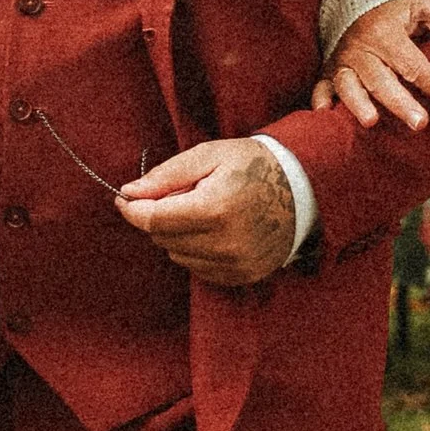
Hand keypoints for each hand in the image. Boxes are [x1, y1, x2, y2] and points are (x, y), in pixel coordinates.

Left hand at [118, 138, 298, 286]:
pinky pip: (198, 269)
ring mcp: (236, 264)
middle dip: (162, 216)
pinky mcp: (243, 276)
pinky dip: (198, 250)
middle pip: (163, 238)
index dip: (133, 209)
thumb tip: (129, 192)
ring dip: (180, 235)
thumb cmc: (253, 165)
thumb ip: (166, 175)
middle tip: (184, 195)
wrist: (303, 188)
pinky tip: (216, 230)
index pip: (154, 220)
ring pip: (178, 255)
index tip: (126, 198)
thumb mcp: (209, 155)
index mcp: (215, 208)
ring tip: (205, 211)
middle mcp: (226, 243)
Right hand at [312, 0, 429, 130]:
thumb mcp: (426, 4)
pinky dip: (320, 101)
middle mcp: (363, 49)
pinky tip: (324, 117)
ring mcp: (343, 61)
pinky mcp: (328, 70)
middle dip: (401, 103)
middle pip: (383, 80)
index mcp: (388, 33)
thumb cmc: (397, 4)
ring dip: (358, 104)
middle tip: (420, 124)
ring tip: (371, 122)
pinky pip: (320, 87)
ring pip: (349, 86)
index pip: (418, 66)